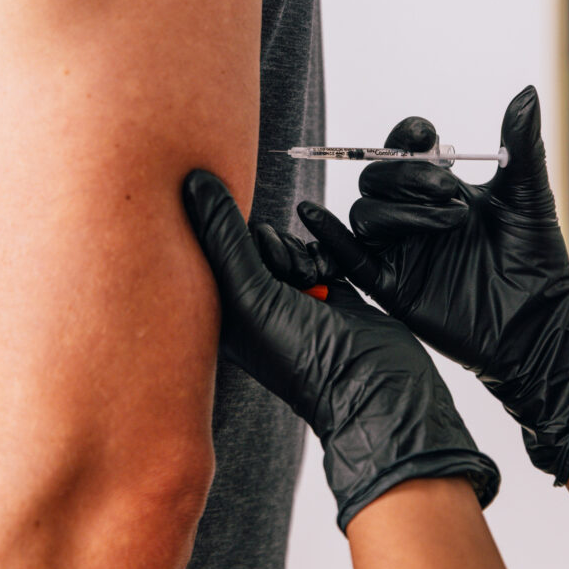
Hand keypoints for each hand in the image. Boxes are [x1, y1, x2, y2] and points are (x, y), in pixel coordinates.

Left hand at [182, 169, 498, 531]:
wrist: (374, 386)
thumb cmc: (302, 358)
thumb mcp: (251, 295)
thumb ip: (224, 238)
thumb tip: (194, 182)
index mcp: (219, 312)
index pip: (211, 247)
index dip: (233, 240)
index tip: (252, 257)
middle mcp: (250, 304)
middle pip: (251, 240)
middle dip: (274, 250)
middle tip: (287, 282)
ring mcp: (288, 297)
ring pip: (286, 242)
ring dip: (301, 256)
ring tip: (311, 287)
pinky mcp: (325, 289)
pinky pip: (317, 249)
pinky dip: (325, 255)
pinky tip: (329, 276)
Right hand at [285, 86, 568, 484]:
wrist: (537, 322)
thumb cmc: (536, 260)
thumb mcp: (528, 195)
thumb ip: (520, 145)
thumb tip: (525, 93)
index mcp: (438, 190)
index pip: (402, 151)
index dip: (406, 139)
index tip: (427, 139)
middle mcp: (412, 215)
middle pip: (376, 177)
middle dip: (407, 176)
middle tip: (450, 191)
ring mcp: (399, 250)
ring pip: (366, 213)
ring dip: (402, 211)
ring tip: (450, 224)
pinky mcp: (391, 284)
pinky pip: (348, 256)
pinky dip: (329, 235)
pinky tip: (315, 215)